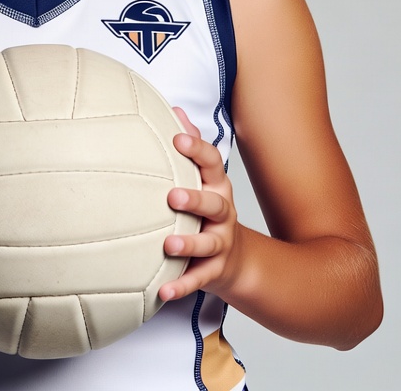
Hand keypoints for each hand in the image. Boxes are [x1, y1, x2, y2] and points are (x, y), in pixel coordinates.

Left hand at [159, 108, 242, 301]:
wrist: (237, 259)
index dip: (197, 149)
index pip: (212, 163)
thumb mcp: (203, 177)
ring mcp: (220, 243)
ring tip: (168, 245)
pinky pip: (198, 279)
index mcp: (217, 187)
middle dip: (195, 199)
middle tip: (172, 196)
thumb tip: (174, 109)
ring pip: (208, 243)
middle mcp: (222, 214)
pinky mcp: (214, 271)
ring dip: (189, 244)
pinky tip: (163, 291)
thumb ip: (191, 145)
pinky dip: (181, 286)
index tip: (178, 138)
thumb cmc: (208, 209)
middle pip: (214, 204)